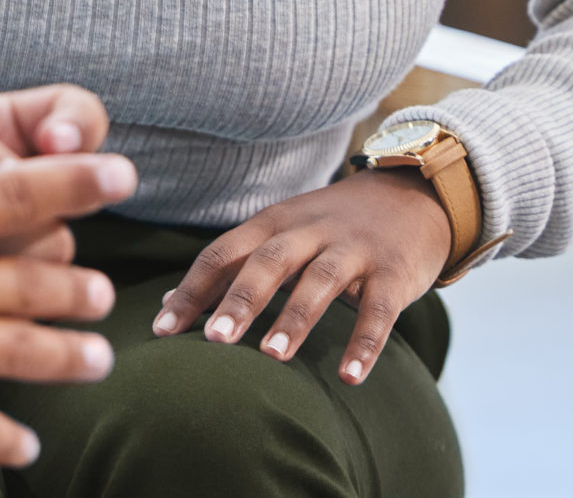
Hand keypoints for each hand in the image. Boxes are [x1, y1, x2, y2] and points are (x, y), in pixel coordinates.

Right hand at [0, 42, 136, 465]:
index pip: (20, 191)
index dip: (76, 181)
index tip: (124, 174)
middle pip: (32, 278)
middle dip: (74, 285)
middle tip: (108, 290)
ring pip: (23, 351)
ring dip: (66, 356)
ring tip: (101, 361)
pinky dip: (4, 438)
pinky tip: (27, 449)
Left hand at [149, 170, 450, 385]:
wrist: (412, 197)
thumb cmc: (331, 227)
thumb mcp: (280, 233)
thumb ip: (230, 265)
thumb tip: (165, 303)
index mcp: (273, 222)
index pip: (223, 254)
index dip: (192, 290)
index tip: (161, 330)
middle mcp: (309, 230)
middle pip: (268, 261)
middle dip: (239, 299)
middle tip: (213, 340)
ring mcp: (353, 249)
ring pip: (320, 281)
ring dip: (294, 318)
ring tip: (271, 357)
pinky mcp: (393, 272)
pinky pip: (379, 310)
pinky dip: (365, 343)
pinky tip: (349, 376)